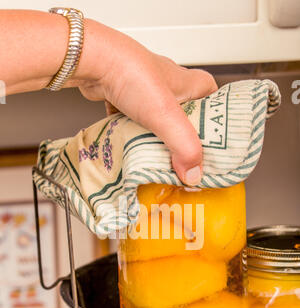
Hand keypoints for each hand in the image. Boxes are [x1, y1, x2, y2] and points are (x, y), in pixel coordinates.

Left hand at [77, 23, 216, 184]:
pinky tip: (133, 150)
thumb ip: (183, 147)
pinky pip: (135, 123)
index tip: (218, 143)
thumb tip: (193, 175)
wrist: (91, 61)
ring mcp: (145, 91)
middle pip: (186, 116)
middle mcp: (169, 86)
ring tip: (160, 159)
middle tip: (186, 159)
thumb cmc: (132, 76)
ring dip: (158, 139)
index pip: (214, 100)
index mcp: (189, 83)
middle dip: (186, 138)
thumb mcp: (166, 115)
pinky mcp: (125, 99)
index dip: (218, 121)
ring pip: (159, 121)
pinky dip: (135, 136)